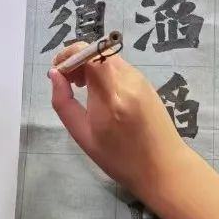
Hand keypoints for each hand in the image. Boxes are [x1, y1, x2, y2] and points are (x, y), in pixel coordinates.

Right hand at [49, 46, 188, 201]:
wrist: (163, 168)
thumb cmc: (120, 159)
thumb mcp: (83, 135)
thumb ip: (64, 103)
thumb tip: (54, 75)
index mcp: (110, 94)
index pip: (87, 53)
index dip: (67, 56)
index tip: (57, 73)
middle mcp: (127, 80)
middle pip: (97, 50)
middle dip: (77, 60)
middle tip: (69, 82)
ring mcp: (140, 79)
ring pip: (109, 57)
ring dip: (91, 65)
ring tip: (84, 88)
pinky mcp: (147, 83)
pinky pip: (120, 67)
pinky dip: (105, 72)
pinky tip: (102, 94)